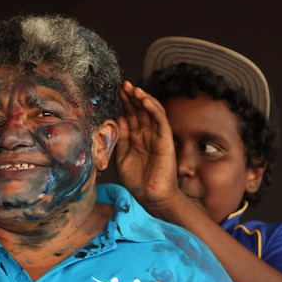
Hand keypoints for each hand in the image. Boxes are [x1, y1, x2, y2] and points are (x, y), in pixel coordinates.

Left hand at [115, 80, 182, 213]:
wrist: (151, 196)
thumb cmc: (137, 182)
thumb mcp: (121, 159)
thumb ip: (120, 140)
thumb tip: (119, 119)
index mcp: (135, 138)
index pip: (130, 115)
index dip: (124, 103)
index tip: (116, 92)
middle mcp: (146, 134)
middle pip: (140, 110)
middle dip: (131, 97)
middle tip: (123, 85)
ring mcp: (157, 136)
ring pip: (151, 111)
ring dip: (142, 98)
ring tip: (133, 89)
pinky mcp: (165, 139)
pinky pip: (161, 120)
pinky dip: (153, 108)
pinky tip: (144, 99)